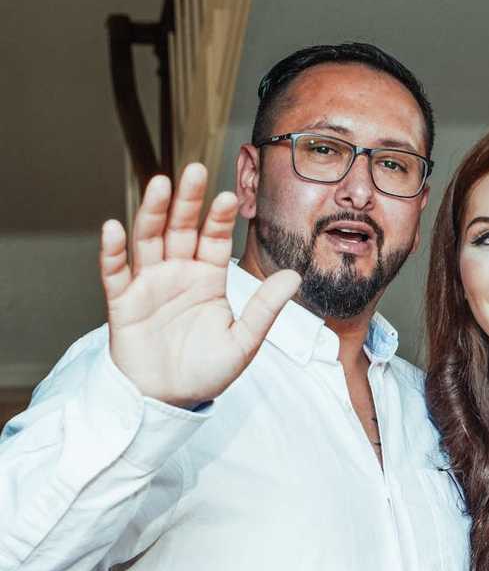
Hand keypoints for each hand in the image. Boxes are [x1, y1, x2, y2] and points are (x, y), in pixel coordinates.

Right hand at [99, 164, 299, 407]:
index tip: (229, 196)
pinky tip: (114, 227)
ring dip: (151, 212)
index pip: (214, 238)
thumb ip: (265, 309)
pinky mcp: (122, 302)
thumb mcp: (244, 342)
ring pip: (148, 240)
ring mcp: (148, 284)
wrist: (169, 399)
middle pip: (180, 228)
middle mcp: (178, 272)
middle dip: (187, 200)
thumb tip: (293, 276)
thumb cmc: (206, 371)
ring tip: (159, 184)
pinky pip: (114, 272)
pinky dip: (112, 250)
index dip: (219, 218)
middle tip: (195, 171)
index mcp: (208, 277)